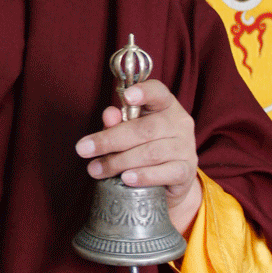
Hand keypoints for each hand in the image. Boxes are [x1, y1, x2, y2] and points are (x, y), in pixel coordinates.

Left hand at [75, 79, 202, 234]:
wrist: (169, 180)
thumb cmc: (144, 146)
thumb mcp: (128, 130)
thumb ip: (117, 122)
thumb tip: (109, 115)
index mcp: (165, 105)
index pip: (158, 92)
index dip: (143, 92)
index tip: (127, 97)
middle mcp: (179, 123)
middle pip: (145, 128)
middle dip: (111, 140)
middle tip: (84, 149)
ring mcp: (186, 147)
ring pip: (152, 152)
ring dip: (120, 162)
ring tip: (97, 169)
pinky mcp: (188, 171)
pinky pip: (166, 173)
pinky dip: (144, 176)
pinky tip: (126, 179)